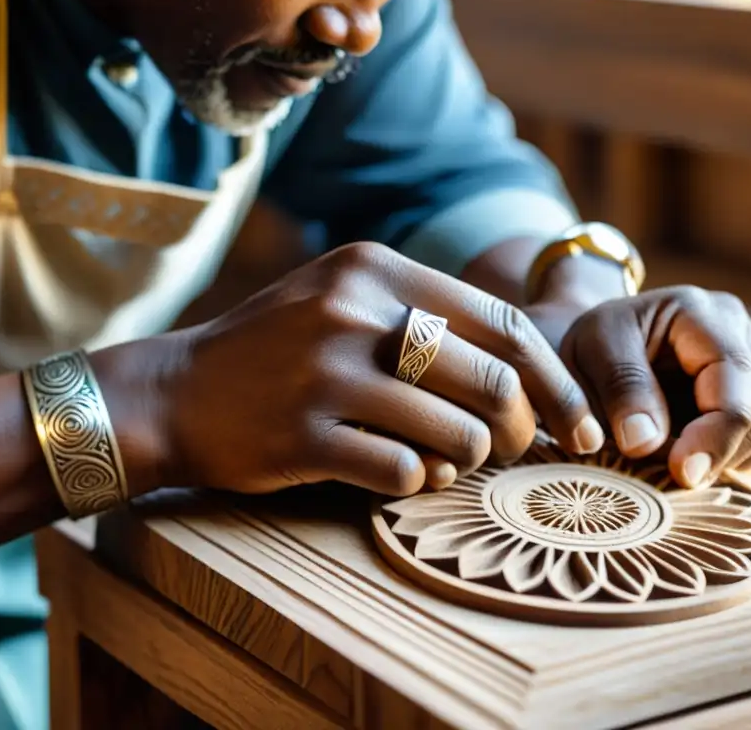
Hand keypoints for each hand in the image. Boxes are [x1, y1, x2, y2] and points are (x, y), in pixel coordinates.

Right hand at [148, 242, 604, 496]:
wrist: (174, 393)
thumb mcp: (341, 299)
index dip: (555, 380)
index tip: (577, 423)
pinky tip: (401, 474)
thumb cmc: (273, 351)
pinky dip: (418, 482)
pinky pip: (403, 473)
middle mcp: (353, 310)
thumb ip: (424, 315)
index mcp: (373, 268)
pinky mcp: (303, 435)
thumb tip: (526, 371)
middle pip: (492, 381)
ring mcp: (326, 373)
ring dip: (467, 460)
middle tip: (514, 451)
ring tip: (445, 460)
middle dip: (520, 429)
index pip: (503, 324)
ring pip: (457, 434)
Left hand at [546, 285, 750, 488]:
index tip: (680, 472)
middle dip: (722, 452)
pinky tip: (703, 451)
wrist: (600, 348)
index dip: (714, 431)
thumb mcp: (583, 357)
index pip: (733, 372)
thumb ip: (618, 391)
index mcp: (693, 310)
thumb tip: (646, 442)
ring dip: (736, 456)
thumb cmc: (591, 350)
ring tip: (681, 457)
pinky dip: (748, 455)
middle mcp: (738, 328)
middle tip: (674, 475)